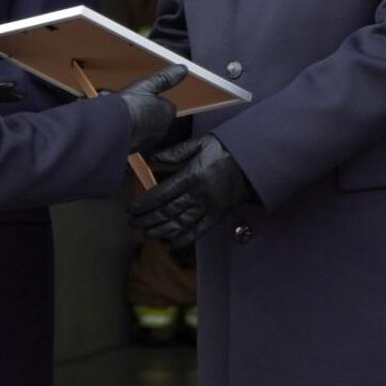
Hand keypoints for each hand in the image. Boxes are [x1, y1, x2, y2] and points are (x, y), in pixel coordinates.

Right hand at [117, 64, 185, 152]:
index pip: (166, 104)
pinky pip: (131, 134)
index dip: (154, 98)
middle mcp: (160, 129)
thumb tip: (182, 70)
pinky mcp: (134, 147)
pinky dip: (124, 128)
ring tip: (119, 110)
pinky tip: (114, 121)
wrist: (111, 129)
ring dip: (133, 118)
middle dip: (142, 108)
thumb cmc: (130, 108)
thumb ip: (165, 78)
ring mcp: (147, 140)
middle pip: (153, 115)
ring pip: (141, 125)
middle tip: (130, 101)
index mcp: (167, 113)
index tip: (145, 94)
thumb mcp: (148, 85)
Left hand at [128, 135, 247, 247]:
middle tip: (133, 223)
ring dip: (161, 231)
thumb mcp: (200, 143)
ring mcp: (209, 207)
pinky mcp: (218, 215)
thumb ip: (175, 152)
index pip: (161, 194)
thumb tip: (153, 159)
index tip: (132, 209)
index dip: (144, 204)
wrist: (254, 162)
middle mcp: (198, 194)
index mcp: (191, 176)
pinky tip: (173, 242)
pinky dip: (186, 238)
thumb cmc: (226, 150)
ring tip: (148, 233)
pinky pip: (200, 230)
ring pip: (180, 223)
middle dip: (147, 219)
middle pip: (167, 211)